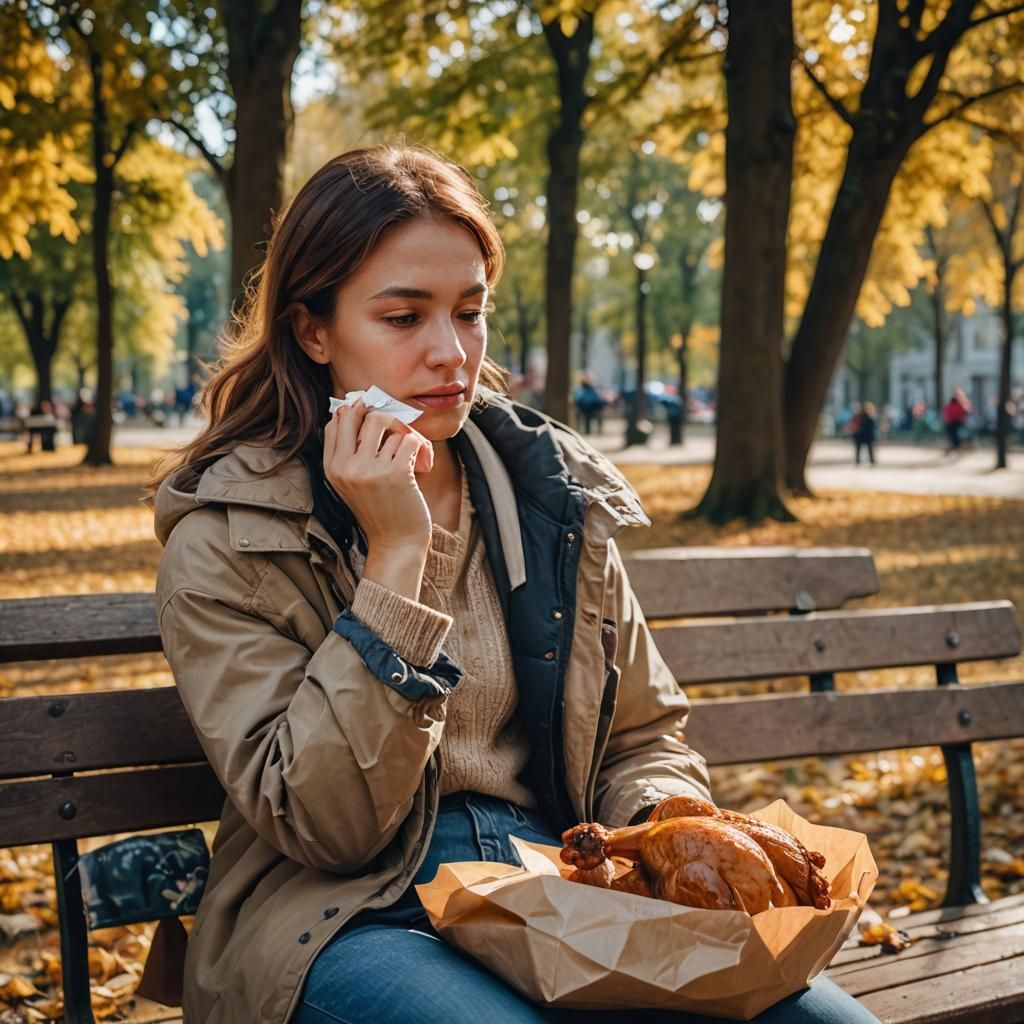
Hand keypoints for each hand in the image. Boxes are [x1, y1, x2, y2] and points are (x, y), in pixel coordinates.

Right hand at [323, 399, 432, 598]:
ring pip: (388, 423)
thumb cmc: (380, 510)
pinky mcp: (396, 473)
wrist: (396, 544)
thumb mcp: (353, 483)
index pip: (336, 422)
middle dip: (384, 417)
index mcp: (332, 468)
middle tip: (397, 433)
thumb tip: (352, 406)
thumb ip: (350, 452)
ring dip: (406, 434)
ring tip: (413, 454)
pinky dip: (422, 448)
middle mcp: (347, 467)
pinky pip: (410, 439)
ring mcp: (370, 470)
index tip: (374, 421)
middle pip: (361, 414)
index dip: (356, 414)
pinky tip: (423, 465)